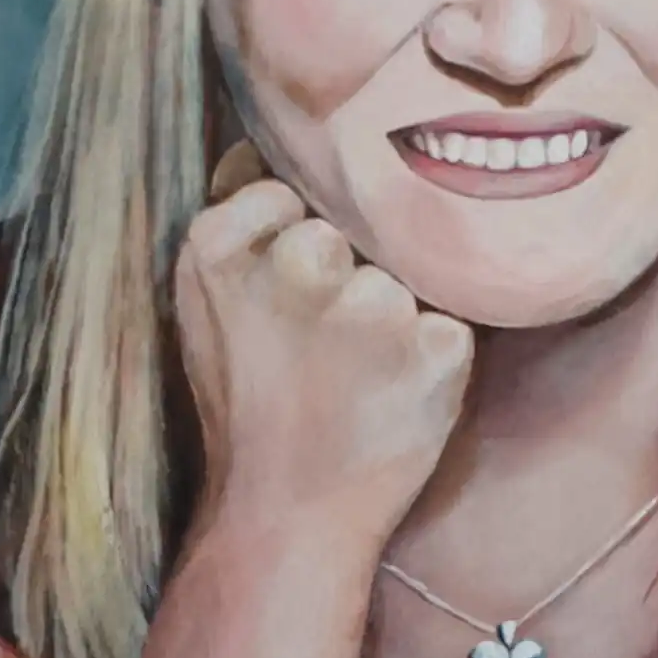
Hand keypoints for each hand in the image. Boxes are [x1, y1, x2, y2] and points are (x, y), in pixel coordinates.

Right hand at [176, 141, 473, 553]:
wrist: (285, 518)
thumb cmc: (250, 404)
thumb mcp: (207, 305)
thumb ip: (241, 222)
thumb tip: (284, 139)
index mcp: (218, 248)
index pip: (284, 190)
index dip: (290, 243)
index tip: (280, 300)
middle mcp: (295, 267)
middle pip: (345, 227)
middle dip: (344, 273)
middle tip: (323, 344)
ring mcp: (369, 310)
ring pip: (402, 271)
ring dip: (391, 316)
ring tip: (357, 376)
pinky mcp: (435, 350)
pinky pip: (450, 320)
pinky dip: (433, 356)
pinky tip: (393, 396)